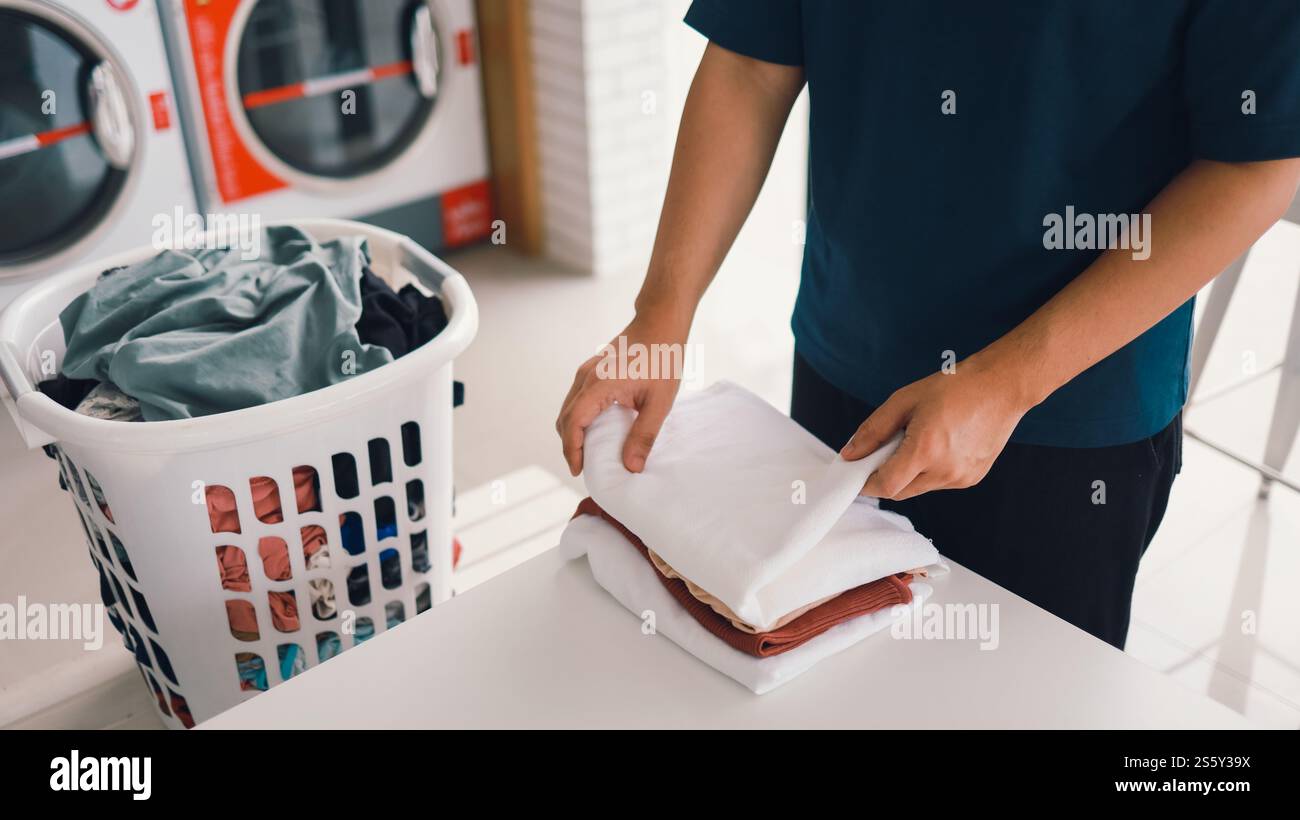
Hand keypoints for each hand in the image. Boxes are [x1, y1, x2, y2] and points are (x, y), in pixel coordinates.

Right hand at [555, 317, 685, 475]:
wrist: (660, 322)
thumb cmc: (663, 357)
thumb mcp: (660, 402)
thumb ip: (644, 435)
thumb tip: (631, 467)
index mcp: (600, 384)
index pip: (573, 422)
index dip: (572, 449)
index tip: (578, 470)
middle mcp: (586, 377)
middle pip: (565, 418)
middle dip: (570, 445)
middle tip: (584, 467)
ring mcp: (586, 372)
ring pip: (568, 408)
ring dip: (573, 432)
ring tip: (589, 453)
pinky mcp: (592, 370)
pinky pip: (576, 399)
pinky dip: (579, 418)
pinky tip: (596, 429)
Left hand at [840, 357, 1034, 499]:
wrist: (1001, 386)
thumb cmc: (954, 387)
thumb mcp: (904, 401)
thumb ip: (873, 430)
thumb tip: (850, 454)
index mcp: (926, 450)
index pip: (885, 486)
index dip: (866, 482)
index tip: (857, 472)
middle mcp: (945, 471)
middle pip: (900, 491)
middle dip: (886, 476)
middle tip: (888, 448)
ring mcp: (961, 478)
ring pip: (919, 488)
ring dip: (909, 472)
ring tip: (920, 439)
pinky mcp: (973, 478)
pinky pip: (939, 483)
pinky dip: (930, 470)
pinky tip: (941, 444)